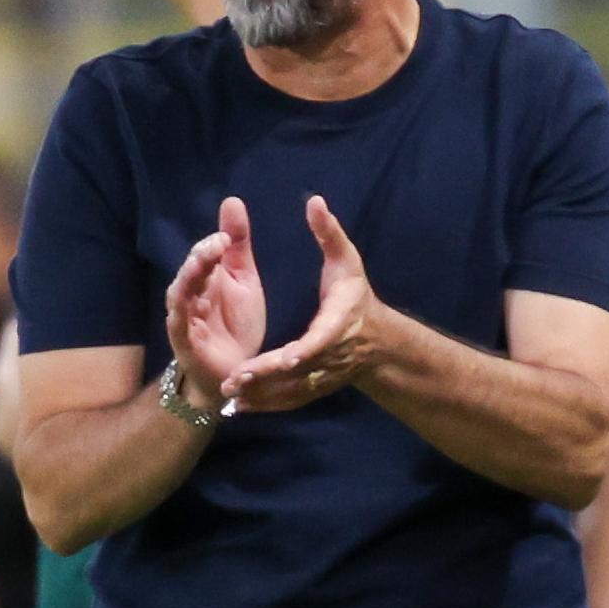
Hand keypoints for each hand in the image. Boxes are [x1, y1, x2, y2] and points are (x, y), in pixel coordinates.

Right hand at [165, 197, 265, 407]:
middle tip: (217, 242)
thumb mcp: (243, 280)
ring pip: (180, 294)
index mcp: (206, 278)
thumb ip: (237, 245)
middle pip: (190, 271)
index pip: (203, 255)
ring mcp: (184, 319)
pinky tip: (184, 303)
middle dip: (200, 256)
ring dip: (189, 277)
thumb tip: (232, 201)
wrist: (236, 373)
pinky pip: (178, 325)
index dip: (213, 244)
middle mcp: (191, 295)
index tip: (227, 236)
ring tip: (202, 263)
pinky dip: (180, 314)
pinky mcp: (184, 342)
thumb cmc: (236, 325)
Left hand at [222, 196, 381, 410]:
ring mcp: (323, 376)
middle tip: (234, 379)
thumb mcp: (348, 260)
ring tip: (230, 393)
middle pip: (298, 372)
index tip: (281, 358)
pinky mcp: (315, 388)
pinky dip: (267, 405)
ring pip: (291, 391)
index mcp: (337, 325)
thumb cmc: (357, 295)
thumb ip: (329, 233)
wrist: (378, 339)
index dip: (300, 352)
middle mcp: (329, 356)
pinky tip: (242, 406)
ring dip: (262, 395)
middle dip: (267, 377)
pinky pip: (290, 401)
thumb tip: (314, 201)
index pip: (318, 342)